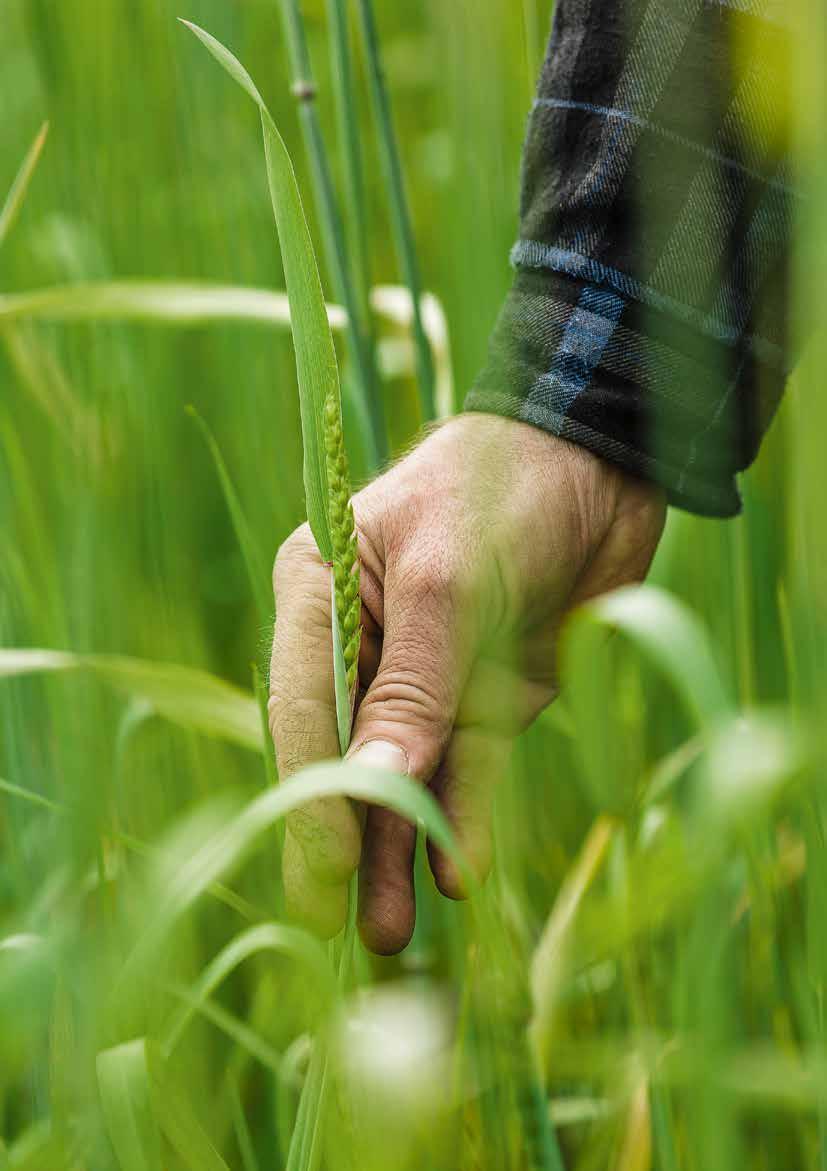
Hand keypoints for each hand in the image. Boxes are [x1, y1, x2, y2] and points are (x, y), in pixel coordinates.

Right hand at [269, 413, 664, 953]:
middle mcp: (362, 638)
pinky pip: (470, 762)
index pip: (301, 704)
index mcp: (320, 590)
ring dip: (401, 845)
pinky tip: (459, 871)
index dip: (311, 788)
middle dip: (348, 836)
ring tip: (393, 929)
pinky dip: (465, 813)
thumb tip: (373, 779)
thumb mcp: (448, 581)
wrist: (602, 465)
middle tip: (346, 926)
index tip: (322, 865)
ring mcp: (426, 671)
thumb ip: (412, 683)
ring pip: (405, 771)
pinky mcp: (487, 692)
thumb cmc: (502, 489)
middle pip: (345, 750)